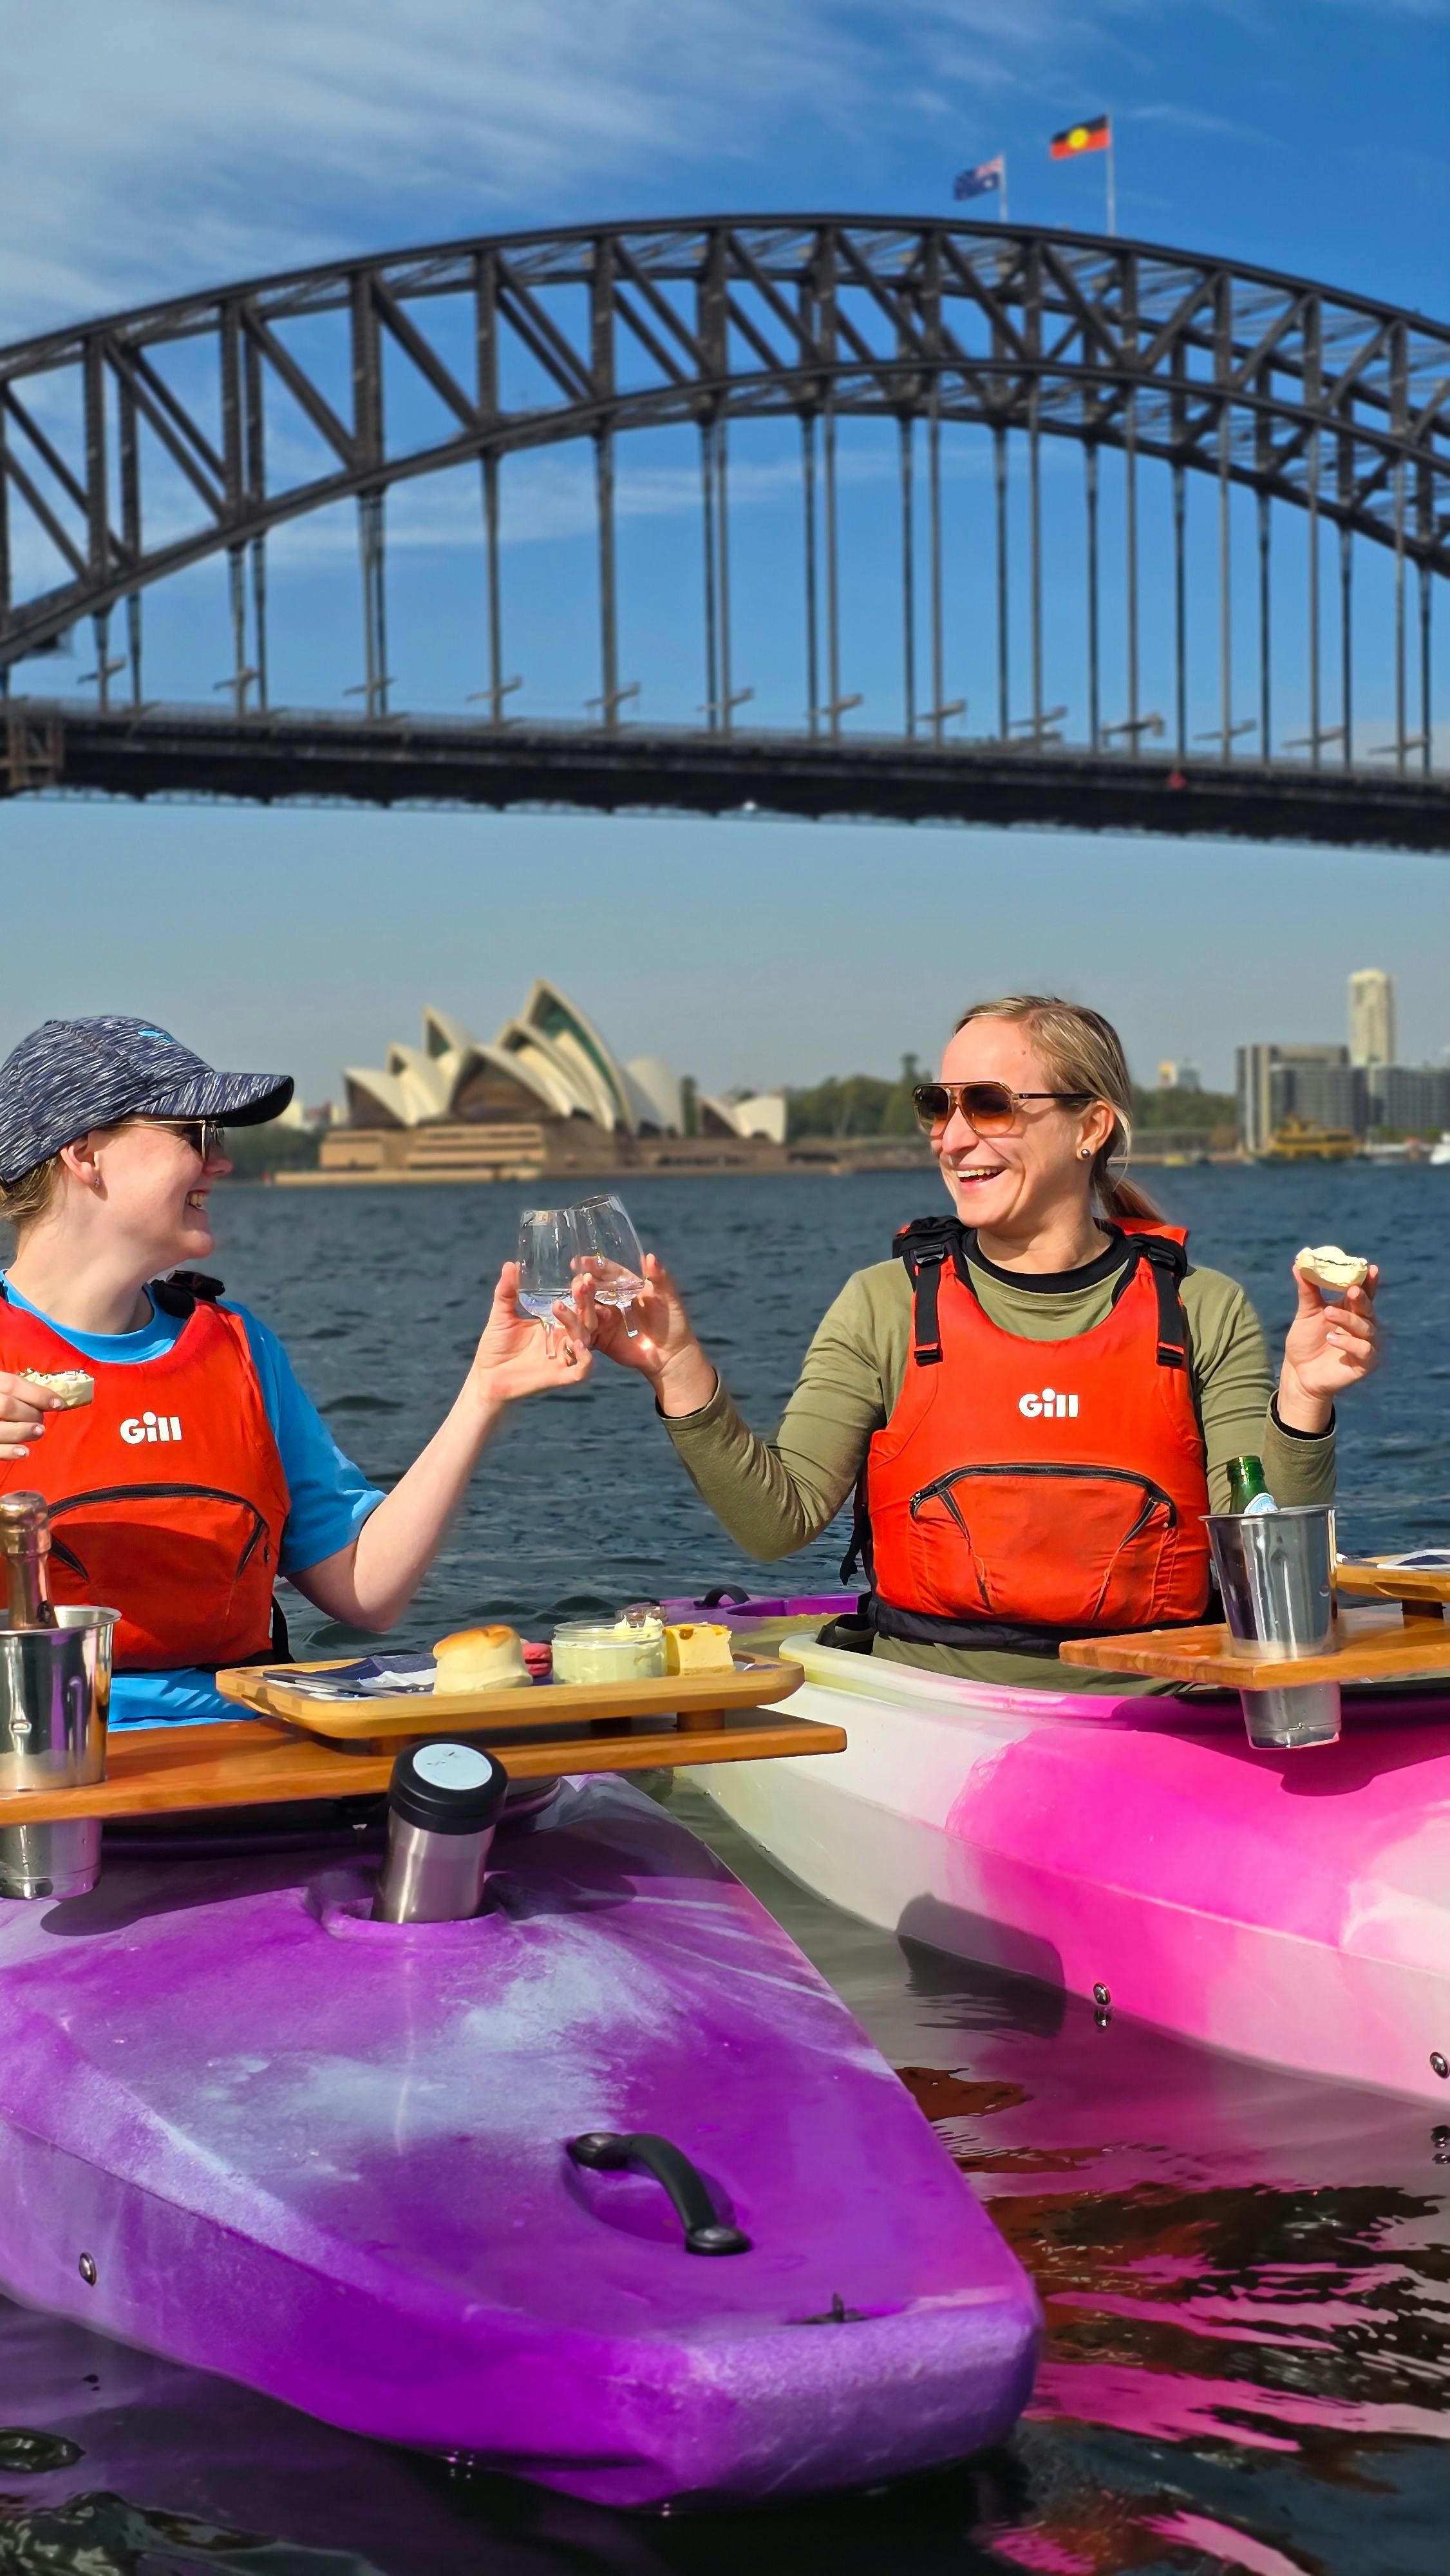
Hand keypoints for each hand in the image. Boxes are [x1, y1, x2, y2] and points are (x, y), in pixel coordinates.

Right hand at [0, 1371, 62, 1463]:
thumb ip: (9, 1390)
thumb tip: (44, 1399)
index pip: (11, 1384)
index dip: (37, 1394)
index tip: (58, 1403)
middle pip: (6, 1406)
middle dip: (30, 1413)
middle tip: (42, 1420)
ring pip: (0, 1429)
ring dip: (24, 1432)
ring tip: (38, 1432)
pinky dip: (9, 1452)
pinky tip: (24, 1452)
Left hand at [466, 1262, 591, 1406]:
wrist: (485, 1377)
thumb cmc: (496, 1347)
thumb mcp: (501, 1315)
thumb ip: (507, 1292)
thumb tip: (510, 1264)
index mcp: (555, 1323)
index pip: (577, 1304)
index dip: (582, 1291)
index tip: (581, 1275)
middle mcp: (564, 1338)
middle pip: (587, 1318)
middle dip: (586, 1301)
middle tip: (580, 1284)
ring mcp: (564, 1358)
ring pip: (585, 1339)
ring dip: (577, 1322)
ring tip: (559, 1308)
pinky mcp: (561, 1376)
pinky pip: (582, 1370)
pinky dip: (585, 1358)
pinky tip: (575, 1344)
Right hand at [571, 1253, 717, 1414]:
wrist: (672, 1353)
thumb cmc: (673, 1321)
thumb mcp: (668, 1297)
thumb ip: (659, 1278)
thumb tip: (650, 1256)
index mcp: (626, 1287)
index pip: (609, 1273)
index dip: (597, 1266)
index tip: (583, 1260)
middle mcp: (612, 1301)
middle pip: (594, 1289)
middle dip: (584, 1283)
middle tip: (579, 1280)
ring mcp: (605, 1319)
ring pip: (586, 1308)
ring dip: (580, 1301)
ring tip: (577, 1294)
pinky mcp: (600, 1338)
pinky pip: (585, 1331)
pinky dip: (578, 1325)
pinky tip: (572, 1319)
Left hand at [1279, 1259, 1380, 1424]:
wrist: (1298, 1372)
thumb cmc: (1306, 1341)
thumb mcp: (1306, 1313)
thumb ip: (1307, 1290)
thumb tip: (1299, 1264)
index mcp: (1352, 1310)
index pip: (1365, 1293)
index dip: (1369, 1281)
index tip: (1370, 1267)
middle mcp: (1364, 1326)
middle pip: (1369, 1308)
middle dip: (1362, 1298)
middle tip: (1351, 1289)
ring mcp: (1367, 1345)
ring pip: (1367, 1328)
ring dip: (1349, 1319)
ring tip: (1328, 1313)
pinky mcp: (1366, 1364)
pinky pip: (1365, 1351)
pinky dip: (1350, 1343)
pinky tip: (1333, 1339)